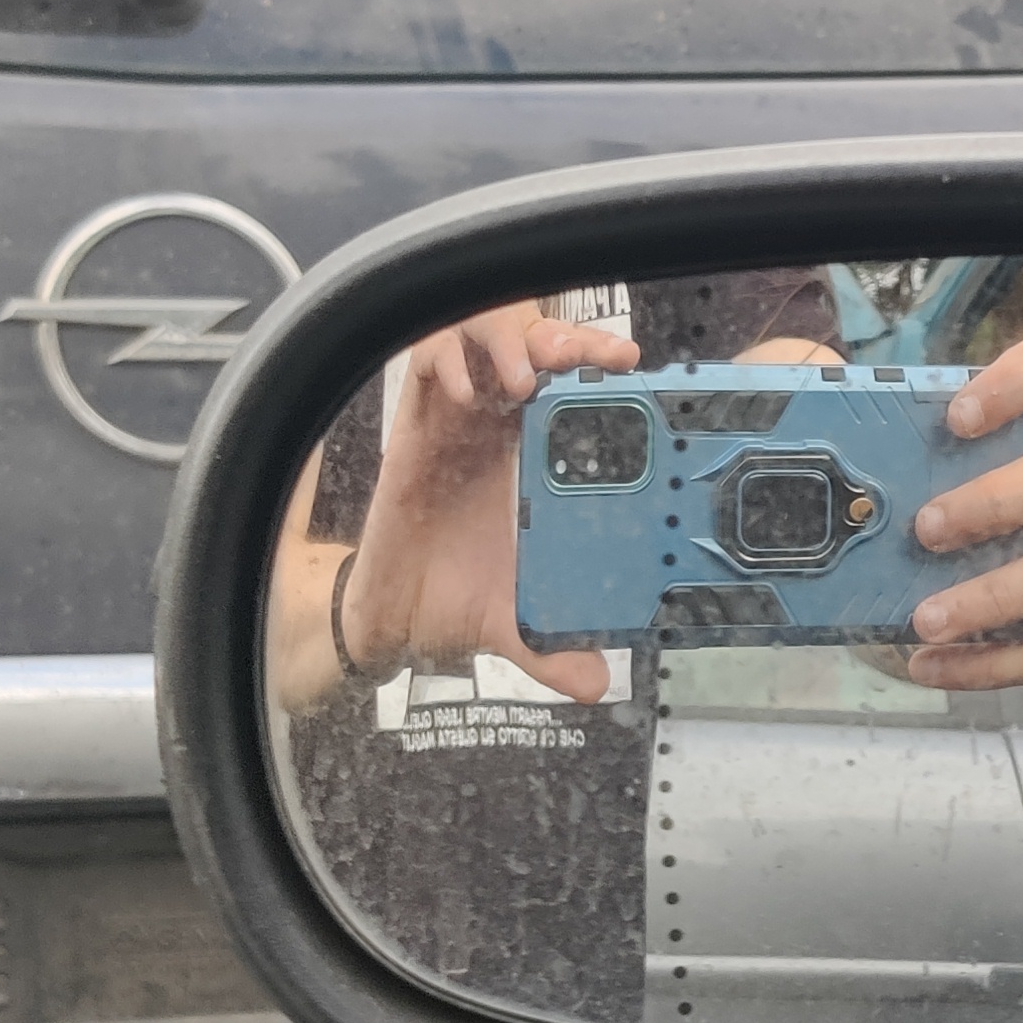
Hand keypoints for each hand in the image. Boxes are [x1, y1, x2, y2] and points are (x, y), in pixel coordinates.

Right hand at [327, 303, 636, 705]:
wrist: (390, 620)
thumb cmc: (456, 601)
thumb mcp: (514, 626)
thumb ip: (553, 647)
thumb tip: (597, 684)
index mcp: (535, 461)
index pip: (576, 390)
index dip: (602, 368)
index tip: (631, 367)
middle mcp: (499, 431)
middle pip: (537, 351)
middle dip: (567, 338)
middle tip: (587, 357)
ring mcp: (455, 423)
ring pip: (484, 342)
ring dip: (509, 340)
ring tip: (529, 374)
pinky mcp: (412, 429)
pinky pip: (428, 370)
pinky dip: (450, 363)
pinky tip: (471, 394)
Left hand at [902, 322, 1022, 689]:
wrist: (970, 591)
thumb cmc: (949, 510)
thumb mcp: (921, 469)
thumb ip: (886, 440)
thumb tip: (814, 420)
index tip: (956, 418)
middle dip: (1003, 500)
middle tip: (926, 530)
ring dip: (1001, 593)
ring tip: (928, 618)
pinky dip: (1002, 662)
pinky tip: (934, 666)